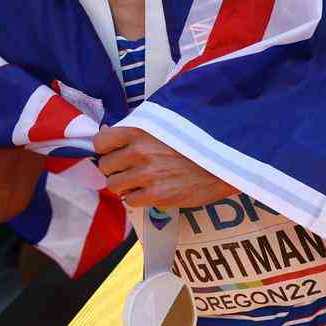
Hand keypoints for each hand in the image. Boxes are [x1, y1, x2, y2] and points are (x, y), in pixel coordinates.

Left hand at [93, 126, 237, 208]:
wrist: (224, 161)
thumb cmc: (196, 139)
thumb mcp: (166, 124)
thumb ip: (139, 128)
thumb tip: (110, 132)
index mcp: (139, 131)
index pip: (101, 141)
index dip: (106, 148)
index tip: (113, 152)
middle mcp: (139, 152)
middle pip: (106, 166)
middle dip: (115, 168)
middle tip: (129, 169)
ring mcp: (147, 175)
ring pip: (114, 185)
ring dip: (123, 185)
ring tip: (138, 182)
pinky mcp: (157, 196)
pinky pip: (130, 200)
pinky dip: (136, 198)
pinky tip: (149, 192)